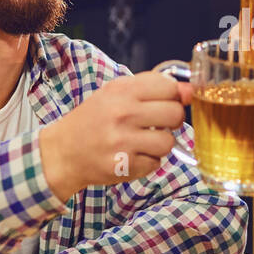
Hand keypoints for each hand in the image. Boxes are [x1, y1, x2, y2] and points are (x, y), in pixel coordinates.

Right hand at [38, 72, 184, 199]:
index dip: (173, 96)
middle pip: (175, 114)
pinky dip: (149, 161)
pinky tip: (133, 155)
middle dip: (171, 120)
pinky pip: (156, 163)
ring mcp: (123, 141)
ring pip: (168, 142)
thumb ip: (152, 88)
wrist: (62, 152)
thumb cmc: (93, 120)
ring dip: (160, 144)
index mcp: (121, 90)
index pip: (169, 87)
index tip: (165, 102)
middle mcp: (122, 113)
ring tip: (144, 142)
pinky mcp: (124, 166)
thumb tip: (190, 91)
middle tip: (157, 124)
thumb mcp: (116, 94)